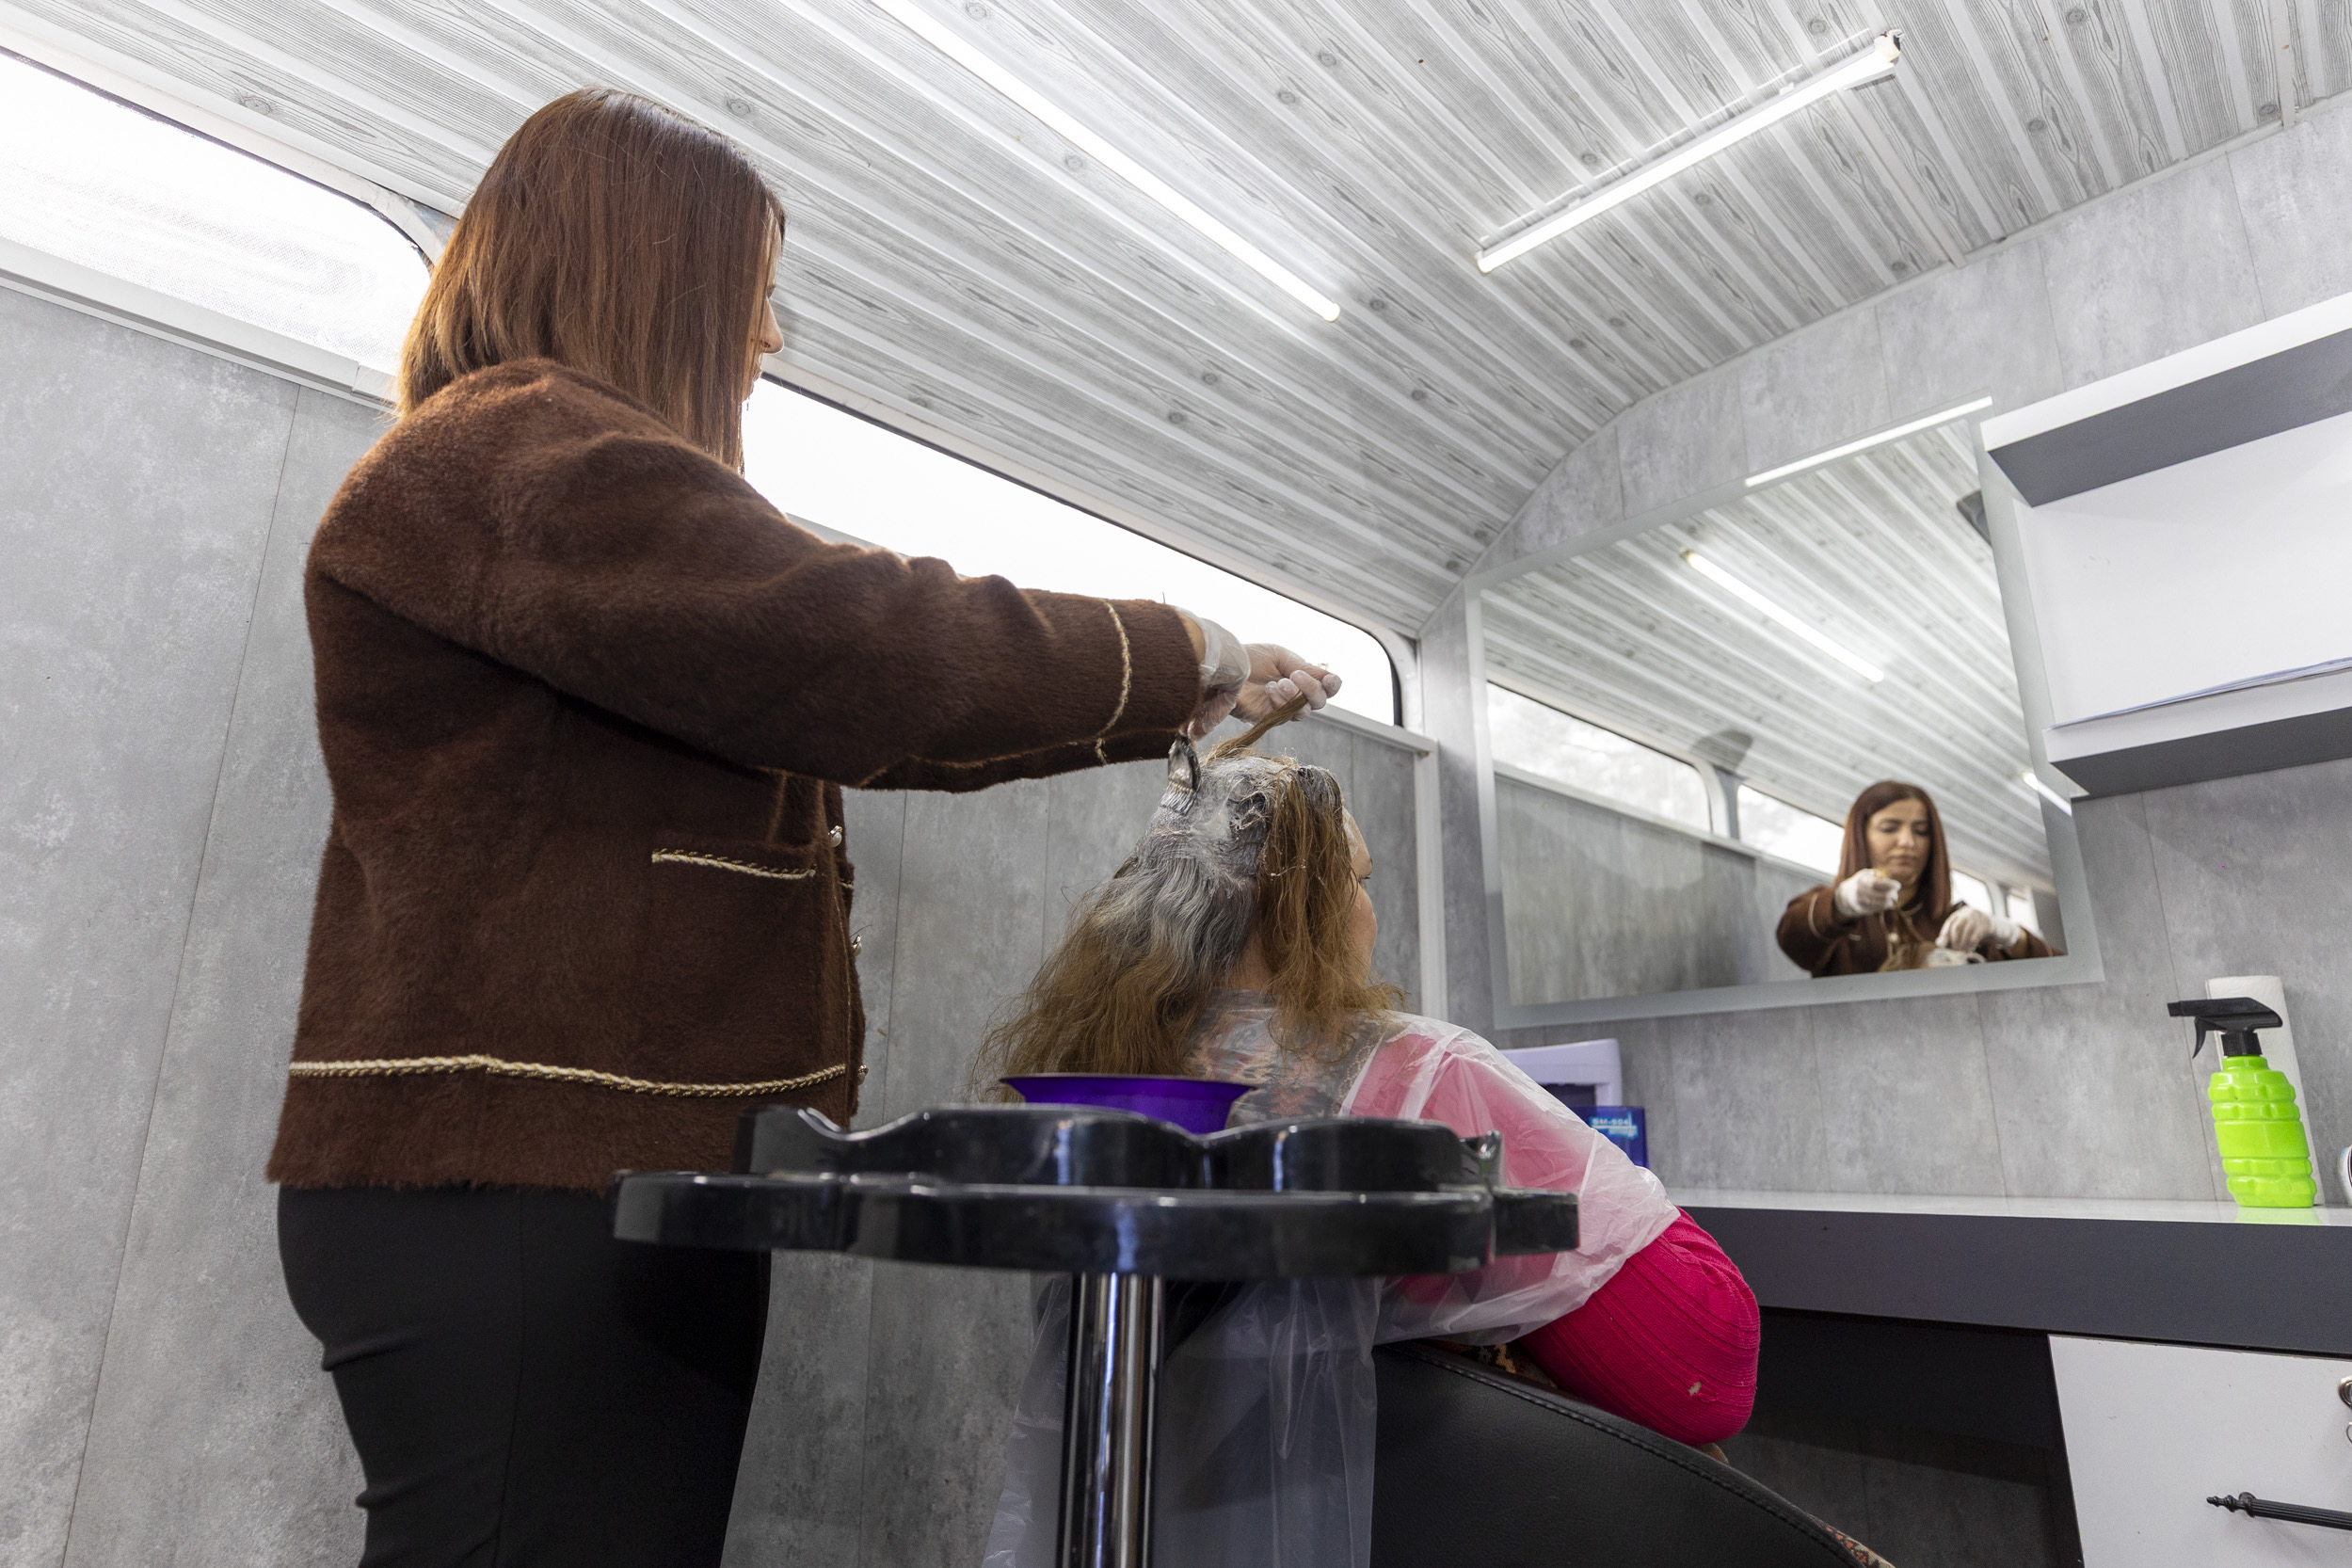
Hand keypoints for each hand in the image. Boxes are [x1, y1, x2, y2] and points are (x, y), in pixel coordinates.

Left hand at [1182, 630, 1339, 737]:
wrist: (1226, 666)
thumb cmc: (1251, 658)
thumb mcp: (1280, 656)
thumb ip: (1304, 667)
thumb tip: (1327, 676)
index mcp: (1302, 678)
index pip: (1327, 687)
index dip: (1332, 685)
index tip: (1328, 679)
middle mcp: (1296, 695)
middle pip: (1320, 701)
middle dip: (1312, 689)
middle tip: (1296, 675)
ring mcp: (1283, 708)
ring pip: (1304, 712)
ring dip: (1294, 696)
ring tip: (1278, 683)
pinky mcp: (1268, 718)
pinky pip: (1285, 716)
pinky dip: (1281, 702)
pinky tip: (1269, 689)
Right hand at [1832, 869, 1901, 918]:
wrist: (1846, 894)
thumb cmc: (1862, 882)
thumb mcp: (1867, 874)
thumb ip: (1879, 876)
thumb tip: (1892, 884)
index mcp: (1862, 881)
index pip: (1878, 884)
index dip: (1890, 885)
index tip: (1898, 885)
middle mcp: (1860, 892)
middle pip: (1882, 896)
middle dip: (1892, 895)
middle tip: (1895, 893)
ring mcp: (1860, 902)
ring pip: (1881, 904)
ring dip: (1890, 902)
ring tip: (1892, 899)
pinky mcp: (1862, 910)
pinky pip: (1878, 909)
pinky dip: (1884, 906)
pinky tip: (1887, 903)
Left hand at [1937, 905, 2022, 952]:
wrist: (1999, 928)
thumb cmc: (1977, 932)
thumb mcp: (1965, 931)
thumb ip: (1952, 936)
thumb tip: (1940, 943)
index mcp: (1962, 913)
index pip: (1950, 922)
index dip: (1945, 934)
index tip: (1942, 945)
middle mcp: (1969, 913)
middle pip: (1957, 926)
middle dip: (1954, 941)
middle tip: (1954, 951)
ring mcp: (1979, 917)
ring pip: (1966, 932)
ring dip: (1962, 944)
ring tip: (1961, 952)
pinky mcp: (1988, 924)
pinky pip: (1976, 935)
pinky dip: (1971, 944)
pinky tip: (1970, 950)